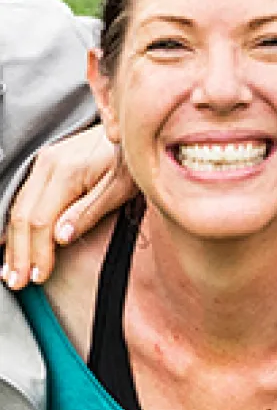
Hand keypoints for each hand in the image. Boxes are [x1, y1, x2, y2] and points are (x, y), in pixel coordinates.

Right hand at [1, 124, 136, 288]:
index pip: (40, 221)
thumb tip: (60, 237)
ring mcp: (43, 162)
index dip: (37, 253)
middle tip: (18, 281)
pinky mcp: (45, 164)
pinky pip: (23, 198)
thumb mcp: (121, 187)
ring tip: (10, 270)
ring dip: (12, 242)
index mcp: (65, 172)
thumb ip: (90, 211)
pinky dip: (16, 225)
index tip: (38, 276)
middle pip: (22, 216)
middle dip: (18, 253)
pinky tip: (11, 242)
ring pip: (17, 208)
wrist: (131, 128)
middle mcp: (47, 165)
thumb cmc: (130, 159)